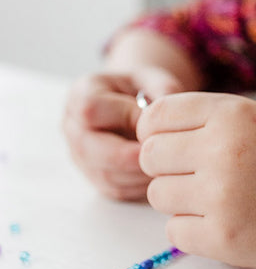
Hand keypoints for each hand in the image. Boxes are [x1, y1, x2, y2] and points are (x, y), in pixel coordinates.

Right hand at [63, 67, 184, 199]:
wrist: (135, 104)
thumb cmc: (144, 89)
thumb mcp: (153, 78)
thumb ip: (162, 88)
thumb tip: (170, 114)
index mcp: (81, 95)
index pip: (90, 110)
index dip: (125, 118)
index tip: (154, 122)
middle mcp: (73, 127)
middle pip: (91, 150)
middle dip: (131, 155)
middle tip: (163, 154)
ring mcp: (81, 156)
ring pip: (105, 175)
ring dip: (140, 174)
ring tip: (168, 165)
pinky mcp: (96, 178)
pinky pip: (116, 190)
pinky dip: (141, 186)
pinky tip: (161, 176)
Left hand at [137, 93, 255, 268]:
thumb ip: (206, 121)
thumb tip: (146, 135)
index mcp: (231, 113)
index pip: (154, 116)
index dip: (158, 133)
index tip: (176, 147)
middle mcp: (222, 149)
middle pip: (148, 157)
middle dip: (168, 168)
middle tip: (201, 177)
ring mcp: (222, 196)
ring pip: (158, 195)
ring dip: (181, 200)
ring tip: (220, 200)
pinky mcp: (224, 239)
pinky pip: (174, 231)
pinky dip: (194, 230)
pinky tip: (227, 223)